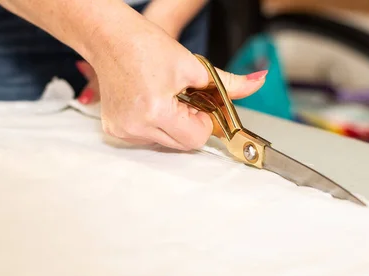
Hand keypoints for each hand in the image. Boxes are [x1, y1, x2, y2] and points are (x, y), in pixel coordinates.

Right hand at [83, 20, 266, 150]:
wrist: (110, 39)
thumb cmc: (145, 46)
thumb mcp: (193, 64)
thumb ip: (228, 83)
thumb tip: (258, 82)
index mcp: (155, 111)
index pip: (196, 139)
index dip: (203, 120)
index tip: (196, 102)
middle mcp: (135, 127)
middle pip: (181, 144)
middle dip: (188, 123)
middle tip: (179, 97)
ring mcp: (122, 131)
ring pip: (164, 143)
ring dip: (170, 125)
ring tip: (161, 97)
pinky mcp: (114, 130)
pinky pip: (146, 138)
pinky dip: (153, 124)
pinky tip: (147, 102)